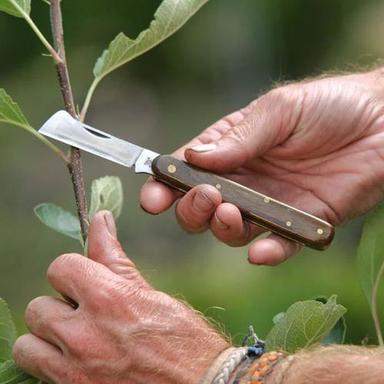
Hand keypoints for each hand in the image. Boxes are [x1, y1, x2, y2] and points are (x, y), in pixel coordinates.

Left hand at [13, 211, 228, 383]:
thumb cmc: (182, 339)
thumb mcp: (149, 292)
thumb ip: (114, 257)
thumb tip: (100, 219)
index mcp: (108, 298)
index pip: (60, 267)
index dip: (73, 271)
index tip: (85, 281)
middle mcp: (84, 335)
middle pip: (37, 307)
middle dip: (60, 307)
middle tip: (84, 315)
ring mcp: (74, 371)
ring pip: (27, 345)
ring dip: (47, 340)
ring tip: (75, 341)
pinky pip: (37, 373)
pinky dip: (50, 365)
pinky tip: (78, 362)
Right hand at [140, 69, 383, 264]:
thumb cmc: (328, 106)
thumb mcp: (279, 110)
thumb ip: (238, 137)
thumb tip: (193, 157)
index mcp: (232, 151)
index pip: (188, 172)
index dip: (165, 185)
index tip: (152, 197)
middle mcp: (244, 183)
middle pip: (203, 209)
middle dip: (192, 210)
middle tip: (205, 198)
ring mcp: (270, 206)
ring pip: (233, 231)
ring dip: (224, 229)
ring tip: (232, 213)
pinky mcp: (301, 225)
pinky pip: (279, 246)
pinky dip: (268, 252)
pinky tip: (261, 250)